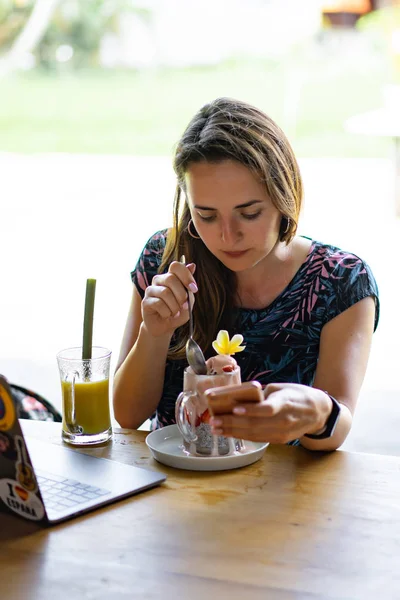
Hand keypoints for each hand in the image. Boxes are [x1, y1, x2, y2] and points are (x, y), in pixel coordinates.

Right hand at [141, 261, 196, 337]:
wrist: (164, 327)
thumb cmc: (177, 313)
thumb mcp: (188, 301)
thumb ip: (189, 287)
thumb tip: (192, 265)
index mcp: (170, 277)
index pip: (176, 266)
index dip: (186, 276)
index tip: (194, 289)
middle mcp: (159, 280)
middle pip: (170, 278)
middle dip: (181, 294)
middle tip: (184, 305)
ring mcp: (150, 290)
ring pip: (165, 292)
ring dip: (174, 306)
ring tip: (176, 313)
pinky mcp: (145, 301)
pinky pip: (158, 303)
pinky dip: (167, 312)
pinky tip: (167, 315)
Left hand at [209, 383, 330, 443]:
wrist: (317, 411)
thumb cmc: (296, 395)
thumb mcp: (281, 388)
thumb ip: (261, 394)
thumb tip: (237, 398)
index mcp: (286, 402)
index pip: (267, 408)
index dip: (251, 410)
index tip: (234, 408)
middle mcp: (284, 420)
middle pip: (255, 424)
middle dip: (232, 423)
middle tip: (214, 421)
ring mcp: (283, 432)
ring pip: (254, 434)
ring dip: (232, 432)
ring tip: (216, 428)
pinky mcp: (280, 440)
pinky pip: (258, 439)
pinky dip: (241, 436)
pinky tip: (229, 433)